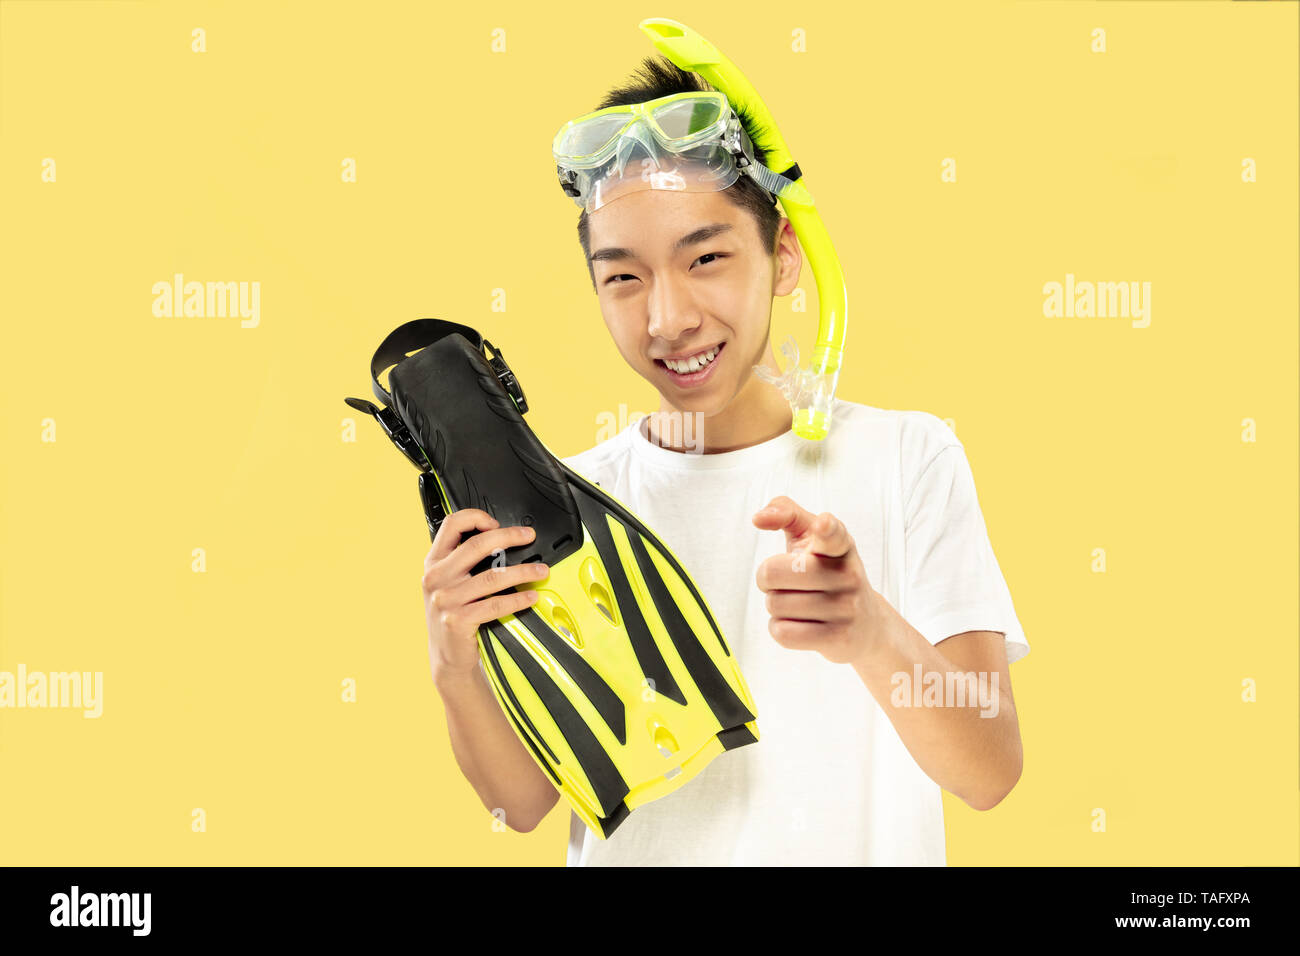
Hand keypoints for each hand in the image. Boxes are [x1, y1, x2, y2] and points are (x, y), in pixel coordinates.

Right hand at [422, 509, 548, 681]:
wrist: (447, 656)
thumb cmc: (453, 615)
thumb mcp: (448, 583)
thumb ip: (461, 561)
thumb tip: (499, 539)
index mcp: (434, 562)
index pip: (451, 525)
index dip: (476, 517)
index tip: (497, 523)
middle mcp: (436, 578)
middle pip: (477, 545)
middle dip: (509, 537)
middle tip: (528, 537)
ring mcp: (445, 600)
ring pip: (493, 576)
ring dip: (523, 571)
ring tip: (541, 570)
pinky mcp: (458, 620)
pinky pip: (496, 604)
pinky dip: (519, 599)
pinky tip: (531, 597)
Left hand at [752, 496, 881, 663]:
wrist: (866, 625)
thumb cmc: (827, 572)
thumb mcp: (812, 538)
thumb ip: (787, 513)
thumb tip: (759, 517)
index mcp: (841, 546)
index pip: (833, 535)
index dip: (825, 529)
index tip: (822, 524)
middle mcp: (848, 575)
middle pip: (773, 572)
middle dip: (766, 578)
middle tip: (785, 582)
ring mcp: (846, 608)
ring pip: (775, 604)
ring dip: (775, 605)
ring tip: (799, 603)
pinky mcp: (838, 638)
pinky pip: (782, 632)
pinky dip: (779, 628)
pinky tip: (800, 624)